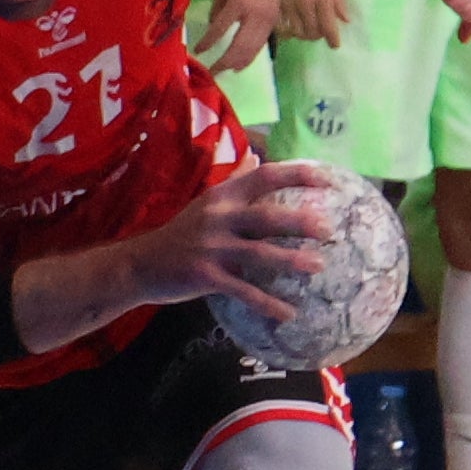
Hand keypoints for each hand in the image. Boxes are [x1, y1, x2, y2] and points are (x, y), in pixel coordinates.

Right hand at [150, 158, 360, 321]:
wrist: (141, 264)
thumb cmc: (182, 232)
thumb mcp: (206, 202)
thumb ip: (234, 180)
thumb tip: (258, 156)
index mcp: (222, 196)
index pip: (263, 176)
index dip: (296, 174)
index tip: (326, 179)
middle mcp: (218, 217)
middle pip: (265, 216)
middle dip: (299, 221)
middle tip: (329, 228)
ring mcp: (211, 248)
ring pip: (258, 254)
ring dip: (290, 261)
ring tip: (318, 266)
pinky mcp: (205, 277)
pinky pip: (243, 291)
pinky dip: (267, 304)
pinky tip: (289, 313)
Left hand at [192, 0, 288, 71]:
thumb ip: (217, 7)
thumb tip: (212, 28)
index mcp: (238, 2)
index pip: (220, 30)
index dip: (208, 42)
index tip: (198, 51)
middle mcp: (255, 15)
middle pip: (240, 47)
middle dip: (225, 62)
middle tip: (213, 72)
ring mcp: (267, 20)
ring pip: (254, 50)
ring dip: (239, 63)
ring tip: (227, 71)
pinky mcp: (274, 21)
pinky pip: (261, 43)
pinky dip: (251, 55)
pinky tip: (242, 61)